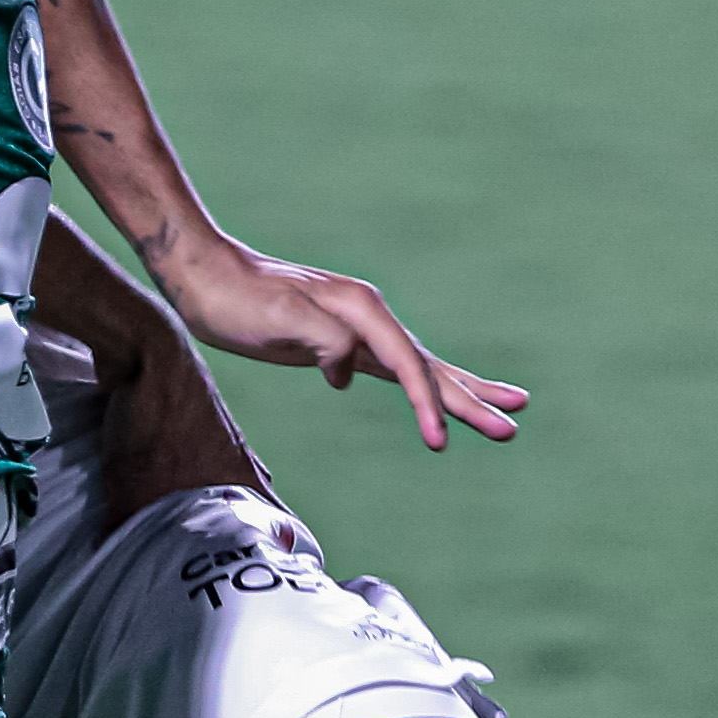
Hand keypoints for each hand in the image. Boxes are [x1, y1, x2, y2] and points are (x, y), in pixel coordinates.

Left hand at [151, 242, 526, 451]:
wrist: (203, 275)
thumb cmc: (235, 299)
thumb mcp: (278, 319)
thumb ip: (322, 342)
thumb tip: (345, 372)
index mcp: (361, 311)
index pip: (408, 366)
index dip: (427, 405)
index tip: (440, 443)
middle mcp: (368, 316)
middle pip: (430, 366)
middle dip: (471, 399)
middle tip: (513, 426)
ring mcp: (358, 329)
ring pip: (419, 367)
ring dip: (459, 391)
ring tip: (506, 407)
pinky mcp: (341, 343)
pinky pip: (393, 369)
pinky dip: (419, 386)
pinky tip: (433, 401)